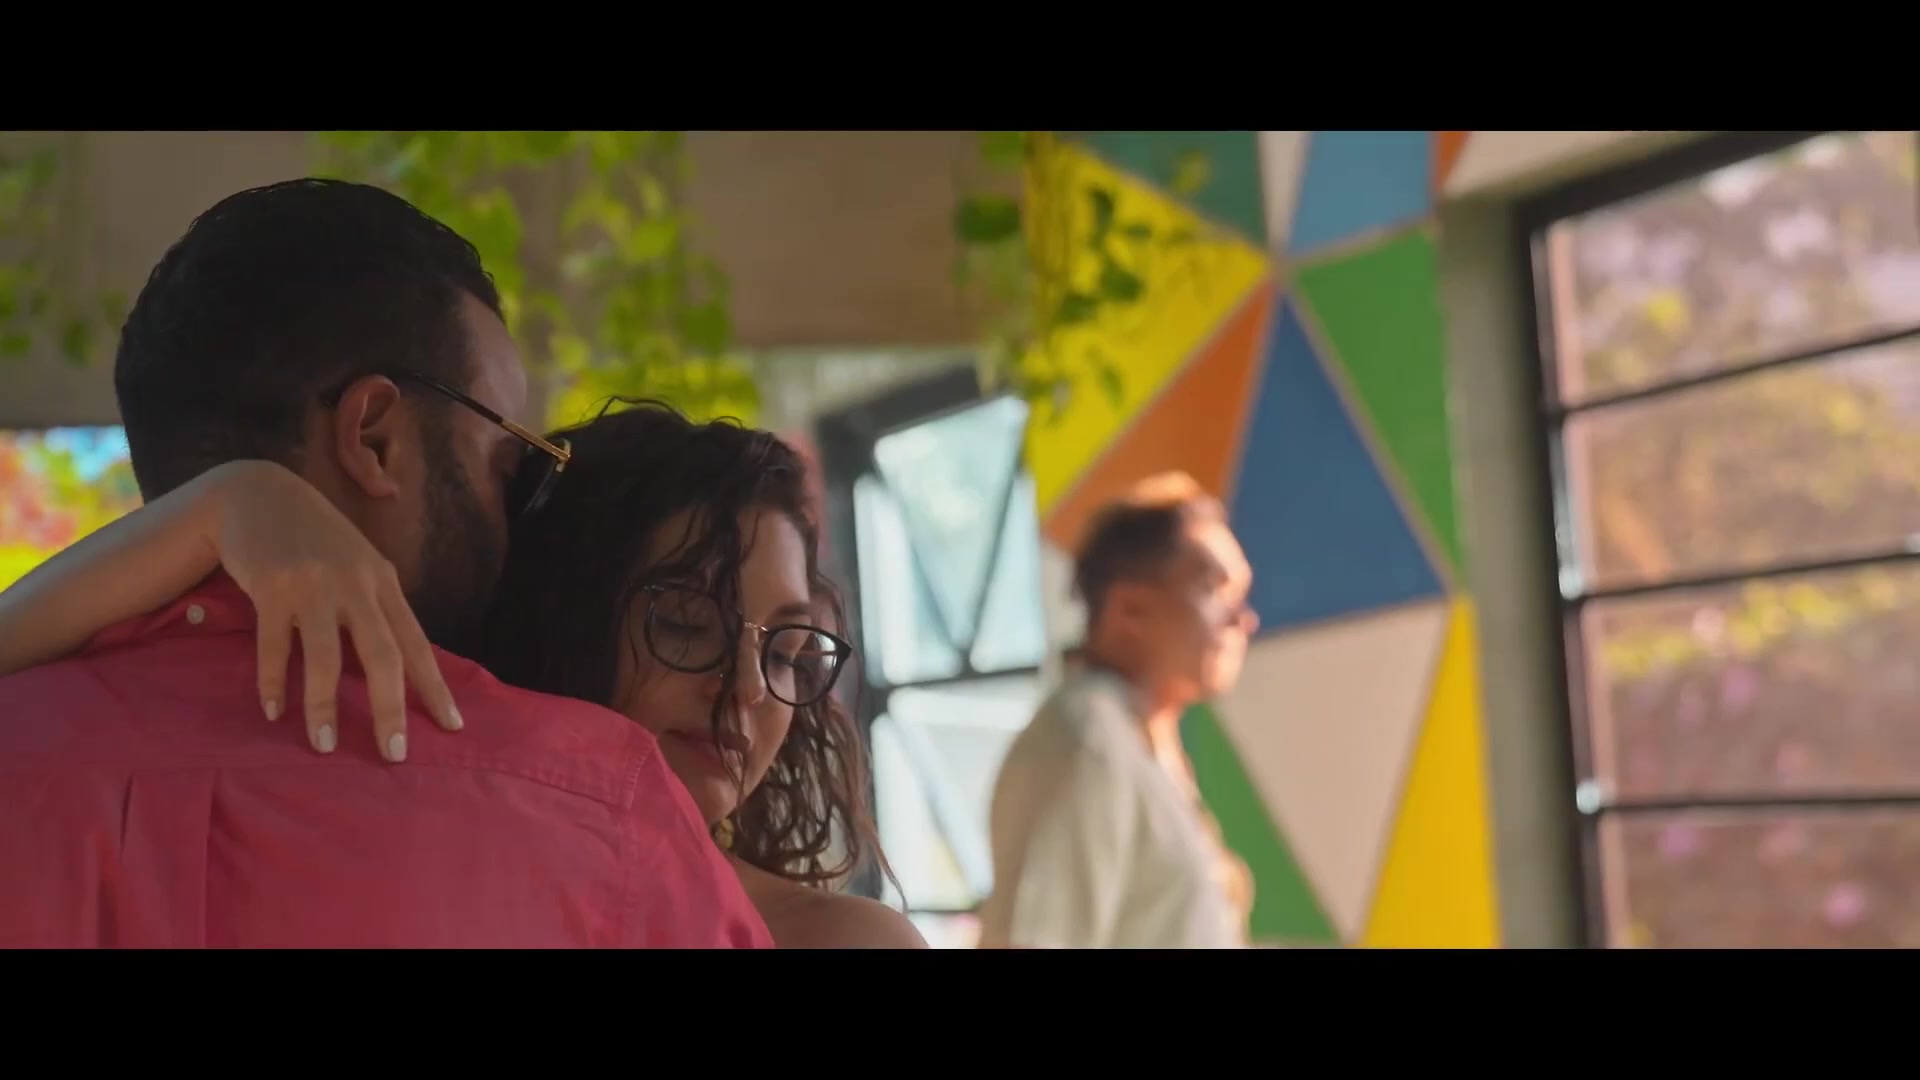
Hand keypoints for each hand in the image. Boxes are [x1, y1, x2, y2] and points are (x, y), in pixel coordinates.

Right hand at [202, 461, 461, 760]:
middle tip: (393, 754)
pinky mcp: (271, 588)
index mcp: (385, 583)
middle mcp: (356, 584)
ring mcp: (314, 585)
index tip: (452, 727)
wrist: (258, 494)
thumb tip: (399, 670)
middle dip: (390, 708)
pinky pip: (275, 646)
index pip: (417, 644)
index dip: (435, 687)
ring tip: (324, 745)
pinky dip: (274, 682)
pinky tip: (275, 710)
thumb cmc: (316, 540)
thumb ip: (377, 609)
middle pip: (382, 655)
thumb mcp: (359, 566)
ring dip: (324, 706)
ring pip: (325, 657)